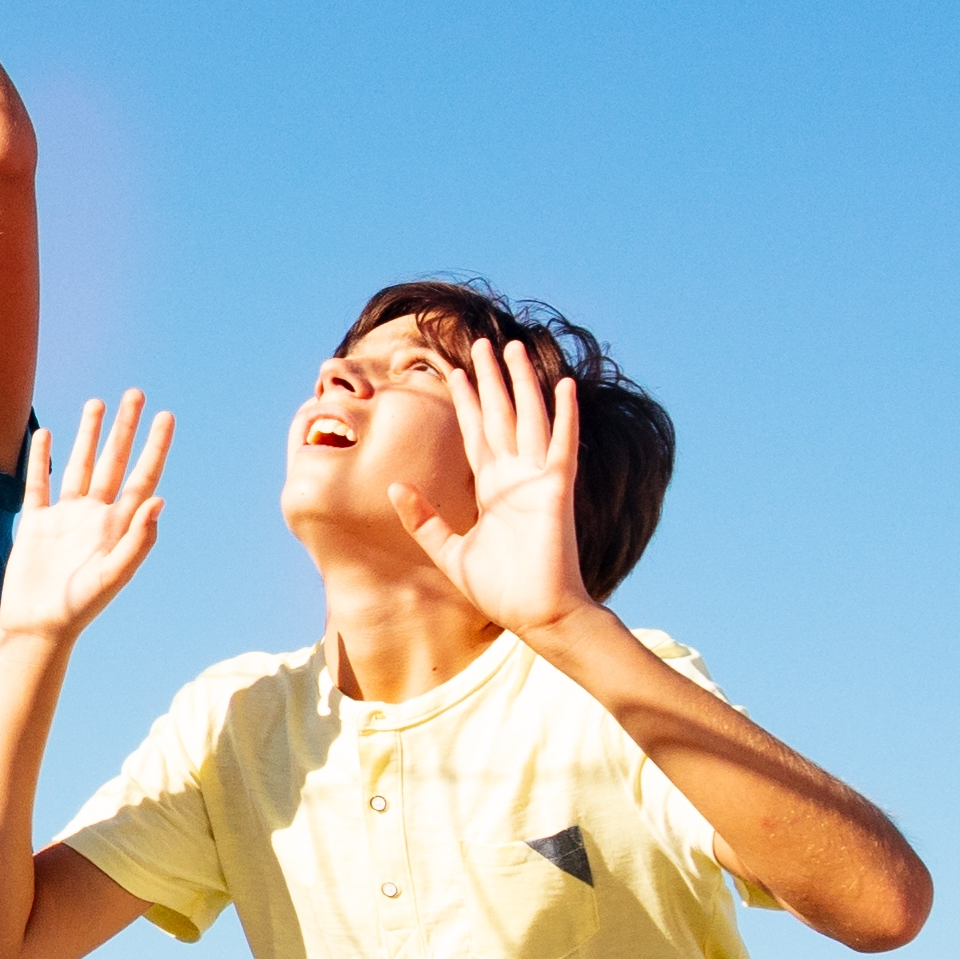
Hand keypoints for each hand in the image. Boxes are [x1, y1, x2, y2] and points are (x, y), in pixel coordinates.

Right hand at [14, 387, 173, 639]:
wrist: (37, 627)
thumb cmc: (79, 607)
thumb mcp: (113, 574)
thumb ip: (138, 539)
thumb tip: (160, 500)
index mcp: (118, 526)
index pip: (143, 477)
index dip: (155, 447)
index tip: (166, 415)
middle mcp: (96, 516)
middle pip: (114, 462)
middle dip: (125, 428)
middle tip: (135, 393)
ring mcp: (66, 517)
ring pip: (80, 465)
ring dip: (89, 435)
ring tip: (97, 403)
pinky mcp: (36, 523)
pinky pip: (39, 483)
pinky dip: (41, 458)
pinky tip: (44, 433)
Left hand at [425, 342, 597, 639]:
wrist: (536, 615)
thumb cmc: (500, 589)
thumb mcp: (450, 552)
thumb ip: (425, 520)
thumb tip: (395, 487)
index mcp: (491, 488)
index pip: (475, 434)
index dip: (466, 402)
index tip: (455, 372)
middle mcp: (513, 477)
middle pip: (499, 415)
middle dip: (490, 380)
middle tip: (481, 343)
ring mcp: (536, 479)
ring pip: (528, 418)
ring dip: (522, 383)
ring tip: (512, 347)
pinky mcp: (556, 490)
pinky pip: (562, 444)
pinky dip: (564, 415)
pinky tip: (563, 384)